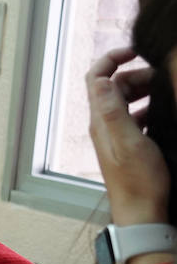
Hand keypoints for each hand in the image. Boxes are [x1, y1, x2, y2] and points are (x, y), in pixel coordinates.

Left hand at [86, 46, 170, 224]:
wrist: (142, 212)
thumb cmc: (139, 181)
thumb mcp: (129, 142)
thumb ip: (113, 111)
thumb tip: (100, 79)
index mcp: (101, 120)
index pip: (96, 78)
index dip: (112, 59)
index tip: (136, 52)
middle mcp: (104, 125)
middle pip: (114, 87)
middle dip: (137, 75)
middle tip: (163, 79)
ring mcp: (116, 135)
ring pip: (127, 101)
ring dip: (145, 92)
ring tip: (167, 94)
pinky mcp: (129, 145)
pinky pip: (137, 118)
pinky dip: (150, 109)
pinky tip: (166, 115)